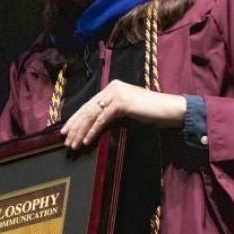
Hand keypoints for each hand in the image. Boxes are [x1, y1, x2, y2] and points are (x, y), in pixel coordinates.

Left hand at [60, 80, 186, 148]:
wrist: (168, 110)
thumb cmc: (150, 113)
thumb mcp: (126, 111)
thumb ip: (110, 113)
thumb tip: (93, 124)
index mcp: (111, 88)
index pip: (89, 105)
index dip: (75, 118)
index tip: (65, 131)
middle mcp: (111, 88)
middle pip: (87, 109)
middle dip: (75, 126)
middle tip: (65, 140)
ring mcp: (116, 94)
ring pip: (92, 115)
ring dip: (81, 131)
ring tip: (74, 144)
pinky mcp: (121, 103)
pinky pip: (102, 119)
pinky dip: (93, 131)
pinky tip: (87, 141)